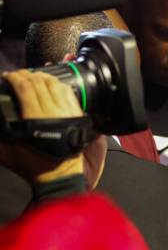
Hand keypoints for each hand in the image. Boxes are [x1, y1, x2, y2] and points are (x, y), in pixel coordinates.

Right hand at [0, 70, 84, 184]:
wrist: (60, 175)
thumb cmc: (34, 166)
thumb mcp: (8, 154)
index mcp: (36, 119)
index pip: (26, 88)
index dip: (16, 78)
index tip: (7, 76)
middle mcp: (54, 112)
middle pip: (40, 83)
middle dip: (26, 74)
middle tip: (17, 74)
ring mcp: (68, 111)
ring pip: (56, 84)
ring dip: (43, 76)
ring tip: (32, 76)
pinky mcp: (78, 114)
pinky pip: (68, 92)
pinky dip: (58, 83)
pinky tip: (51, 83)